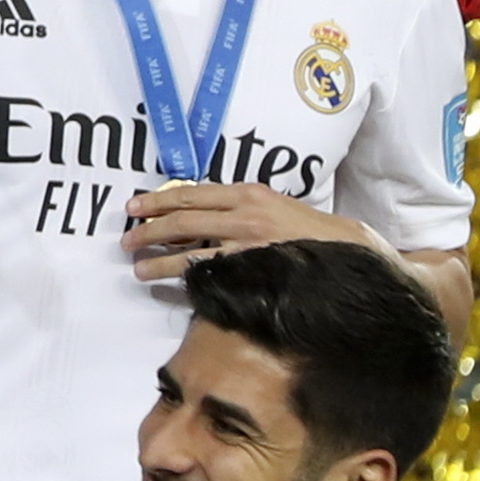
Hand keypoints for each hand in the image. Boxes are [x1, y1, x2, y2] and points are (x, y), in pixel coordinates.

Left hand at [118, 181, 374, 282]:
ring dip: (161, 263)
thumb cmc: (307, 228)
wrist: (352, 250)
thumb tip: (191, 212)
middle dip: (149, 232)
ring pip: (193, 254)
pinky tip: (179, 286)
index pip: (190, 196)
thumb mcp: (271, 203)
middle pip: (184, 223)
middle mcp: (247, 218)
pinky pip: (218, 278)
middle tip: (127, 242)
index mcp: (247, 195)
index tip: (133, 209)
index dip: (156, 202)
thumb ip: (235, 205)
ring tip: (140, 269)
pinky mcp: (259, 274)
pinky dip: (193, 281)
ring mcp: (252, 249)